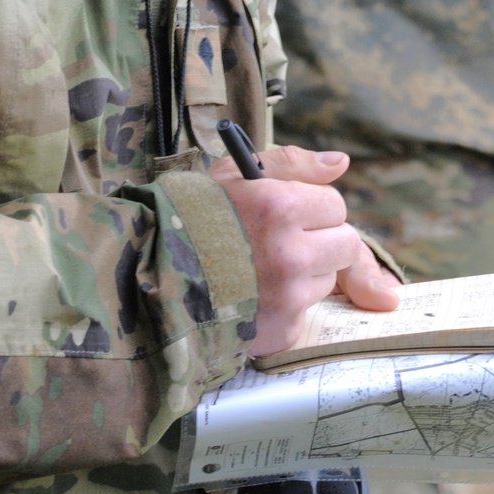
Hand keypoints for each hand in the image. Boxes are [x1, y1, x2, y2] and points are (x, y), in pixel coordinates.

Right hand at [208, 144, 399, 354]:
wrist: (147, 278)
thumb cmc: (190, 216)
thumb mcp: (233, 173)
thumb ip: (293, 163)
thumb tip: (341, 162)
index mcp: (280, 208)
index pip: (336, 204)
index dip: (313, 206)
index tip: (290, 211)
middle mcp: (290, 254)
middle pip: (346, 244)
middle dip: (323, 239)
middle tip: (285, 239)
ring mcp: (287, 297)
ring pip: (327, 278)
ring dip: (307, 272)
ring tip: (261, 267)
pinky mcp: (282, 331)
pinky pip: (304, 312)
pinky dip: (287, 306)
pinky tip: (253, 295)